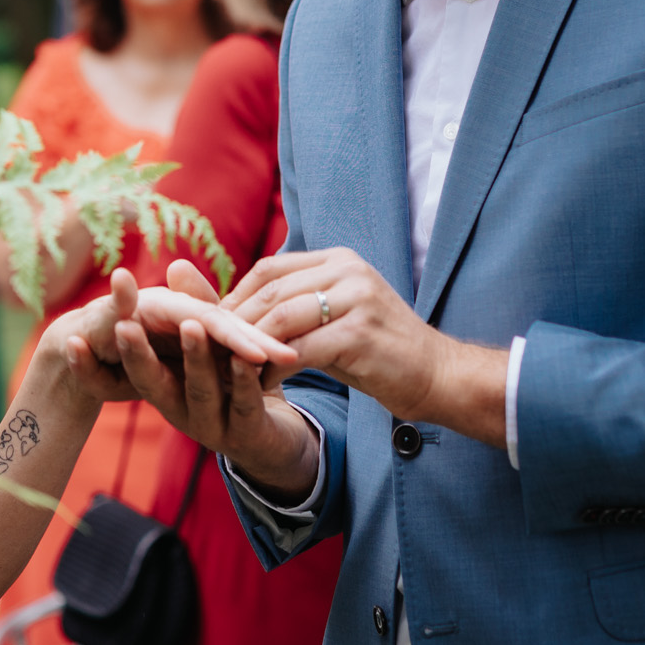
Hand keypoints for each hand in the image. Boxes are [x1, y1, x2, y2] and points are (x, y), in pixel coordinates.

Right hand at [84, 264, 317, 498]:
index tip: (101, 315)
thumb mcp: (210, 351)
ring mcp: (215, 427)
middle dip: (136, 352)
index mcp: (165, 391)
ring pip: (200, 390)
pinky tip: (252, 355)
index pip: (134, 366)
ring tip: (190, 325)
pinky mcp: (251, 435)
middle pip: (151, 381)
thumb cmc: (232, 391)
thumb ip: (193, 312)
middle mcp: (182, 412)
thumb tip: (172, 268)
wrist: (272, 444)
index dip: (119, 343)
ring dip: (195, 359)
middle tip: (123, 322)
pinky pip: (245, 403)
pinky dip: (245, 379)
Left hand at [225, 248, 507, 446]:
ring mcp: (357, 298)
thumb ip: (294, 307)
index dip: (237, 295)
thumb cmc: (377, 352)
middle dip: (235, 320)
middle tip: (208, 349)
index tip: (211, 325)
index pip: (271, 268)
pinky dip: (275, 367)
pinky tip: (260, 385)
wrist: (437, 375)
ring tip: (228, 368)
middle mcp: (347, 270)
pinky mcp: (361, 332)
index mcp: (338, 260)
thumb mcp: (333, 318)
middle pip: (271, 290)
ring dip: (250, 344)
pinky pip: (302, 348)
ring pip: (282, 317)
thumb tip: (235, 310)